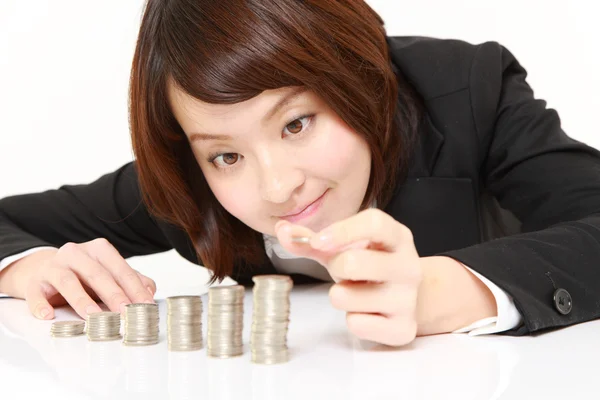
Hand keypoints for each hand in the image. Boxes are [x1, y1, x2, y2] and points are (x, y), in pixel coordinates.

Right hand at [0, 238, 155, 319]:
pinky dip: (41, 305)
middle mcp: (76, 253)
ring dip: (81, 300)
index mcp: (99, 250)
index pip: (121, 269)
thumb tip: (149, 292)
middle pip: (97, 274)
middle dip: (113, 294)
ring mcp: (54, 265)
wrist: (43, 270)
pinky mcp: (35, 281)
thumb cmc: (82, 275)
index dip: (134, 288)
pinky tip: (48, 316)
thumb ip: (131, 281)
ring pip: (68, 281)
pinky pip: (37, 293)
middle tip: (124, 312)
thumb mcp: (109, 274)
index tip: (145, 305)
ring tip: (92, 316)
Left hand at [275, 208, 422, 346]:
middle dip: (335, 267)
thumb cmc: (370, 266)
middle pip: (353, 262)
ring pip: (347, 297)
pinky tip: (366, 312)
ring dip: (339, 295)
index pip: (374, 223)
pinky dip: (352, 319)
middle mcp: (409, 265)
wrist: (406, 299)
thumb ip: (312, 239)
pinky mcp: (403, 328)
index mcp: (397, 237)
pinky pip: (357, 325)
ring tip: (356, 292)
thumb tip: (282, 229)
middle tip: (344, 271)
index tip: (318, 242)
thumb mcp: (345, 248)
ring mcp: (408, 299)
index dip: (341, 231)